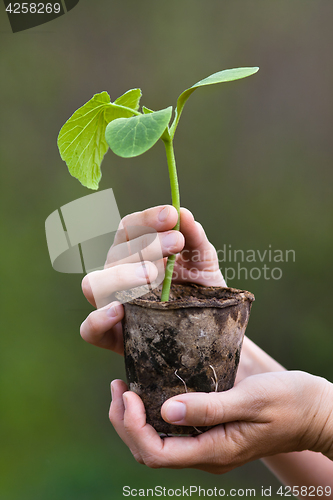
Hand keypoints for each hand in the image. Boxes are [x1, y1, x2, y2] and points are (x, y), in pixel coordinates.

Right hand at [80, 205, 225, 352]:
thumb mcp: (204, 262)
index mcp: (136, 253)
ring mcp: (113, 305)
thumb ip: (194, 238)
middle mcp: (119, 276)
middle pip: (115, 253)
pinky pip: (90, 329)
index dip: (147, 219)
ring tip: (152, 275)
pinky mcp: (114, 336)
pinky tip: (119, 311)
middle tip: (176, 243)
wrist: (212, 330)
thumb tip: (183, 213)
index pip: (130, 229)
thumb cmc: (202, 291)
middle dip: (146, 245)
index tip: (171, 216)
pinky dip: (99, 319)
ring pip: (94, 285)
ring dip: (120, 276)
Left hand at [109, 371, 332, 472]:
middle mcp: (207, 454)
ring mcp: (208, 446)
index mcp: (215, 451)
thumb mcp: (250, 399)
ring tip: (125, 388)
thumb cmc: (288, 401)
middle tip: (118, 387)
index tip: (127, 393)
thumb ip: (209, 408)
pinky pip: (171, 433)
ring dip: (135, 419)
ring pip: (157, 444)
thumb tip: (164, 412)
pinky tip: (150, 391)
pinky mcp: (211, 433)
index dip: (133, 426)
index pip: (157, 454)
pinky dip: (152, 414)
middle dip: (125, 422)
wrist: (313, 411)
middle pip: (150, 451)